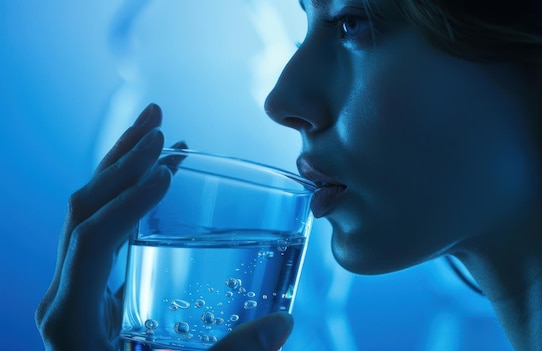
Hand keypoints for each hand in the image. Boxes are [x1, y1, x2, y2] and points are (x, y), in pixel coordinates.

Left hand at [36, 103, 174, 349]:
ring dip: (120, 167)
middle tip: (160, 124)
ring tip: (155, 128)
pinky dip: (128, 195)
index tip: (171, 170)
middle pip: (82, 211)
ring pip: (87, 212)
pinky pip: (101, 229)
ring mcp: (75, 291)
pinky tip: (156, 177)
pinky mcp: (92, 290)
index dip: (130, 200)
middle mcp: (65, 297)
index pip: (91, 241)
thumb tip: (285, 324)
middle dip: (122, 162)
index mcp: (72, 320)